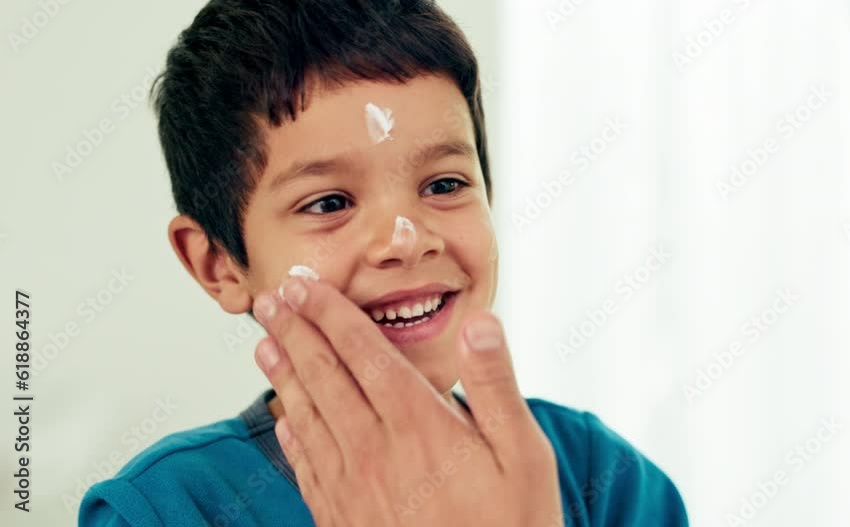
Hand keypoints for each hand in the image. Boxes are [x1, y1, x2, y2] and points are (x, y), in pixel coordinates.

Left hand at [251, 276, 562, 525]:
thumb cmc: (511, 526)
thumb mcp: (524, 452)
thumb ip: (495, 384)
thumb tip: (479, 321)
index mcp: (419, 423)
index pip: (362, 352)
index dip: (329, 313)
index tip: (304, 283)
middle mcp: (376, 449)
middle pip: (324, 376)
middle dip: (295, 331)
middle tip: (271, 297)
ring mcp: (354, 487)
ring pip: (307, 416)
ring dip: (284, 375)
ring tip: (263, 343)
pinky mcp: (344, 518)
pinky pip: (307, 467)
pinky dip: (290, 435)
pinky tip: (283, 419)